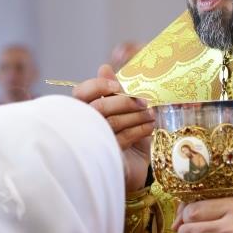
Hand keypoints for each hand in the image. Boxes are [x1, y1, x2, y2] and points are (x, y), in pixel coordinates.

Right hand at [72, 64, 153, 193]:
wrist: (137, 165)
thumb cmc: (127, 133)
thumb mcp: (123, 109)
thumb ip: (113, 90)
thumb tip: (104, 67)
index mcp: (85, 109)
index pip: (81, 92)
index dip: (99, 85)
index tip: (118, 86)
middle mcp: (84, 125)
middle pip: (99, 107)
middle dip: (124, 102)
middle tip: (144, 101)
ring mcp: (93, 142)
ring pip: (112, 122)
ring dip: (136, 116)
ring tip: (151, 114)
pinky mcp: (107, 157)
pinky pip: (122, 138)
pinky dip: (139, 130)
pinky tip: (150, 127)